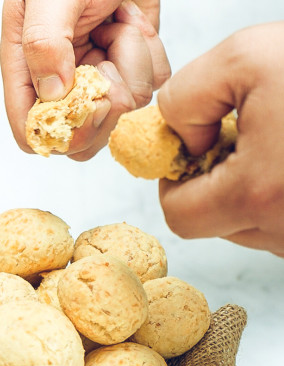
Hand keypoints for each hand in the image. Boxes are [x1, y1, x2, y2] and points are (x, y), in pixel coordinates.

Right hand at [0, 0, 169, 159]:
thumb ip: (43, 42)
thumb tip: (53, 94)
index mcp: (27, 68)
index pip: (30, 131)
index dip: (56, 133)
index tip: (82, 106)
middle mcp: (61, 81)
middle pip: (78, 139)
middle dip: (101, 108)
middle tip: (105, 65)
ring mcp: (97, 78)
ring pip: (119, 113)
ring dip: (129, 65)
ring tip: (116, 24)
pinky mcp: (129, 68)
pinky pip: (149, 87)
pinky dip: (150, 55)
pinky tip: (133, 24)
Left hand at [157, 22, 283, 257]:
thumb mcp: (247, 59)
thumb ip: (186, 98)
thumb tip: (182, 139)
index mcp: (260, 194)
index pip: (180, 216)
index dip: (173, 182)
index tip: (188, 153)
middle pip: (214, 222)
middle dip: (213, 181)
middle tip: (239, 137)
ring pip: (250, 224)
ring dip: (249, 186)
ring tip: (279, 142)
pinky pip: (283, 221)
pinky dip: (279, 191)